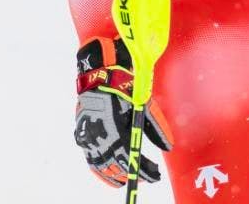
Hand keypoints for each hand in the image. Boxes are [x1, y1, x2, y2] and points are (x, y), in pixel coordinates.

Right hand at [75, 36, 173, 187]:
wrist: (100, 70)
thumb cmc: (125, 85)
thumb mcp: (144, 105)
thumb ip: (155, 128)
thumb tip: (168, 146)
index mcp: (117, 131)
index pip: (131, 160)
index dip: (144, 171)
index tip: (154, 176)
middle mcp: (99, 137)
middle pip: (115, 166)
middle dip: (130, 172)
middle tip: (144, 176)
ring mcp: (87, 136)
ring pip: (99, 164)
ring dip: (112, 174)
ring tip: (123, 178)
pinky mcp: (81, 131)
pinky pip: (89, 155)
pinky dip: (97, 165)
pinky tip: (105, 167)